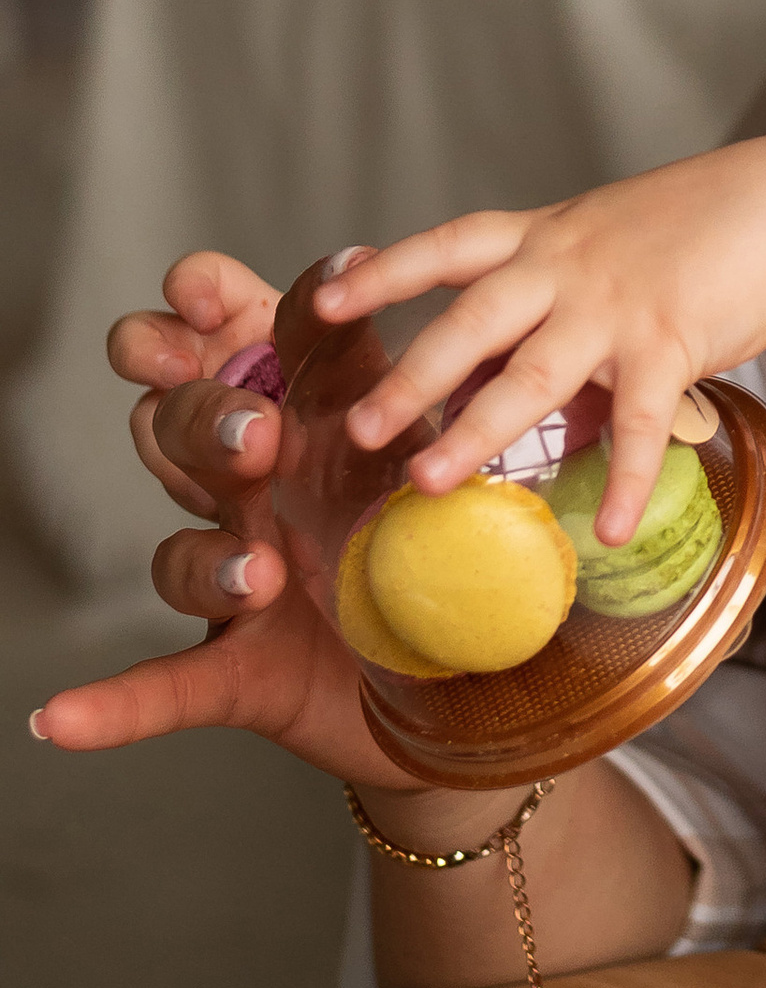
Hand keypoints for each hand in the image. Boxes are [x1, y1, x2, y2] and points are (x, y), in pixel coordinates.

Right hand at [38, 250, 414, 791]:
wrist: (481, 664)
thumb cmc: (453, 525)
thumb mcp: (440, 433)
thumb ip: (394, 365)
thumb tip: (357, 270)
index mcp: (313, 404)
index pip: (233, 331)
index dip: (203, 303)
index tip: (204, 296)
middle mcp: (260, 483)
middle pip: (181, 426)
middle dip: (202, 419)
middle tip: (258, 434)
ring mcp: (242, 575)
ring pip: (178, 547)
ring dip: (207, 558)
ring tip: (261, 574)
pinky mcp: (244, 669)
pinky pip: (165, 685)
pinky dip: (115, 704)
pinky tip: (62, 717)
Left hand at [311, 135, 765, 540]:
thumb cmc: (692, 227)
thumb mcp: (601, 238)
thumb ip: (548, 291)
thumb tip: (496, 361)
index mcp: (544, 240)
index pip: (448, 248)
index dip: (383, 273)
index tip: (324, 301)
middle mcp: (565, 268)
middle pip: (469, 322)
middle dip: (408, 377)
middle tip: (357, 429)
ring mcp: (613, 307)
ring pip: (529, 375)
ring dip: (475, 432)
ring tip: (429, 483)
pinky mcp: (669, 342)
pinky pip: (640, 424)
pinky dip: (625, 480)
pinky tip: (610, 529)